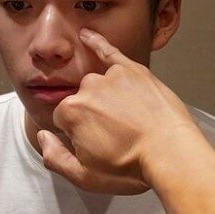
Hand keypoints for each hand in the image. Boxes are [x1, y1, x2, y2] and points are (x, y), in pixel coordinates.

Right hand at [37, 29, 202, 193]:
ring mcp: (111, 76)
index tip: (96, 145)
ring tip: (127, 118)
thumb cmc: (129, 168)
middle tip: (115, 136)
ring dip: (104, 98)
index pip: (63, 120)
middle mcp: (87, 88)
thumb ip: (54, 157)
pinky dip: (96, 43)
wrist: (172, 154)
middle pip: (80, 101)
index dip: (78, 135)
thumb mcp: (84, 177)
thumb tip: (42, 136)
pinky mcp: (133, 70)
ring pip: (97, 85)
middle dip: (91, 116)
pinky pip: (109, 51)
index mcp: (70, 113)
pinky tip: (87, 35)